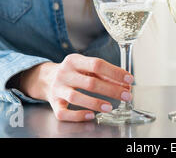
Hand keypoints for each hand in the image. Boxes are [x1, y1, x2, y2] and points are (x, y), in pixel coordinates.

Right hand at [19, 54, 133, 121]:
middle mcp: (64, 73)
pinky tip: (90, 115)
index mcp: (74, 60)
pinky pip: (63, 112)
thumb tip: (125, 84)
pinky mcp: (53, 104)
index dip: (115, 72)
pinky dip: (77, 115)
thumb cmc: (73, 72)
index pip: (97, 64)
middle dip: (111, 90)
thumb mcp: (86, 67)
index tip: (129, 79)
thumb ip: (105, 74)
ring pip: (76, 97)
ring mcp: (57, 89)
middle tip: (126, 95)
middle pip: (90, 82)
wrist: (45, 78)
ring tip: (110, 107)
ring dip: (95, 103)